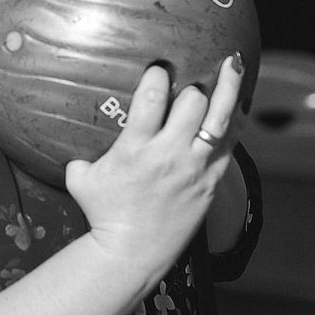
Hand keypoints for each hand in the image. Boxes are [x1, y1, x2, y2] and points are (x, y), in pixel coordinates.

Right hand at [64, 56, 242, 285]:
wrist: (132, 251)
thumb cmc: (104, 214)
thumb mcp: (80, 179)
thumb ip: (79, 155)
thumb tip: (74, 142)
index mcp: (136, 148)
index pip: (151, 98)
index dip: (157, 76)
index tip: (159, 68)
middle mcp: (169, 155)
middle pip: (192, 103)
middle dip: (190, 87)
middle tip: (186, 85)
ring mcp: (195, 168)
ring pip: (220, 119)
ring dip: (228, 88)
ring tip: (233, 63)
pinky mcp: (211, 182)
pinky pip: (231, 145)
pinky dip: (235, 122)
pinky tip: (239, 105)